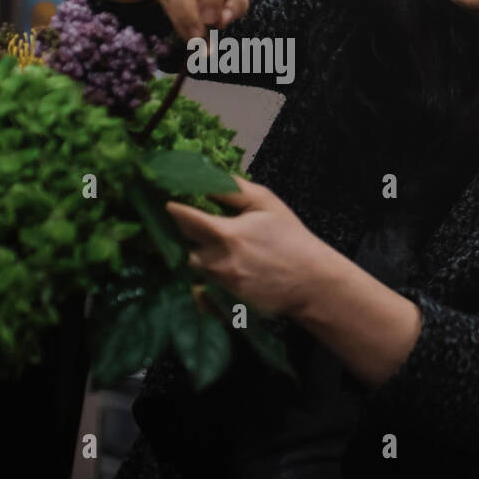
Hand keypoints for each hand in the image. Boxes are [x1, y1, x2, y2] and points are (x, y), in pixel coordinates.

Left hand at [165, 177, 332, 319]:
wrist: (312, 282)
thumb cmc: (291, 238)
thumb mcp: (266, 203)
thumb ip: (233, 189)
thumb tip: (205, 176)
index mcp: (225, 233)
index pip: (183, 218)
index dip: (172, 208)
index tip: (166, 200)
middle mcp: (216, 261)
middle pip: (181, 245)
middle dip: (182, 235)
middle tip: (190, 225)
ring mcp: (219, 284)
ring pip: (192, 267)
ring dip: (196, 255)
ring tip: (211, 246)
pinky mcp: (224, 303)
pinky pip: (200, 291)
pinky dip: (202, 282)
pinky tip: (218, 271)